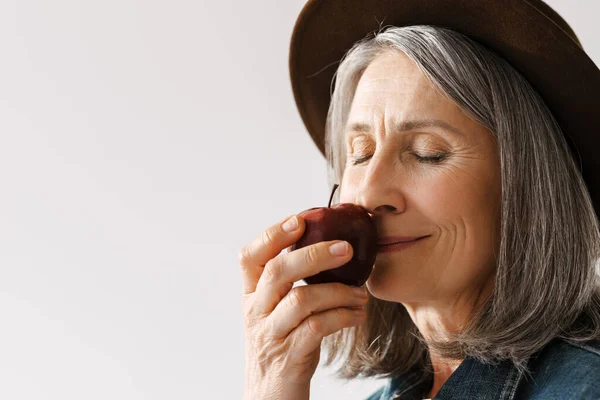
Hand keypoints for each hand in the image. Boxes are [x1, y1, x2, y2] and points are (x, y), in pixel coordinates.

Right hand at [238, 214, 368, 399]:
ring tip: (361, 293)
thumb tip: (329, 248)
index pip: (249, 257)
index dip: (272, 235)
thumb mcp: (275, 312)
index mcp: (251, 295)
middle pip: (278, 271)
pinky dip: (342, 316)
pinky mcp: (290, 356)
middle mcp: (256, 311)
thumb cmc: (281, 345)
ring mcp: (271, 334)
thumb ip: (289, 284)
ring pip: (300, 299)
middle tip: (346, 249)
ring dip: (338, 291)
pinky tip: (357, 314)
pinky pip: (317, 328)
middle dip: (314, 255)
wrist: (270, 395)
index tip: (300, 221)